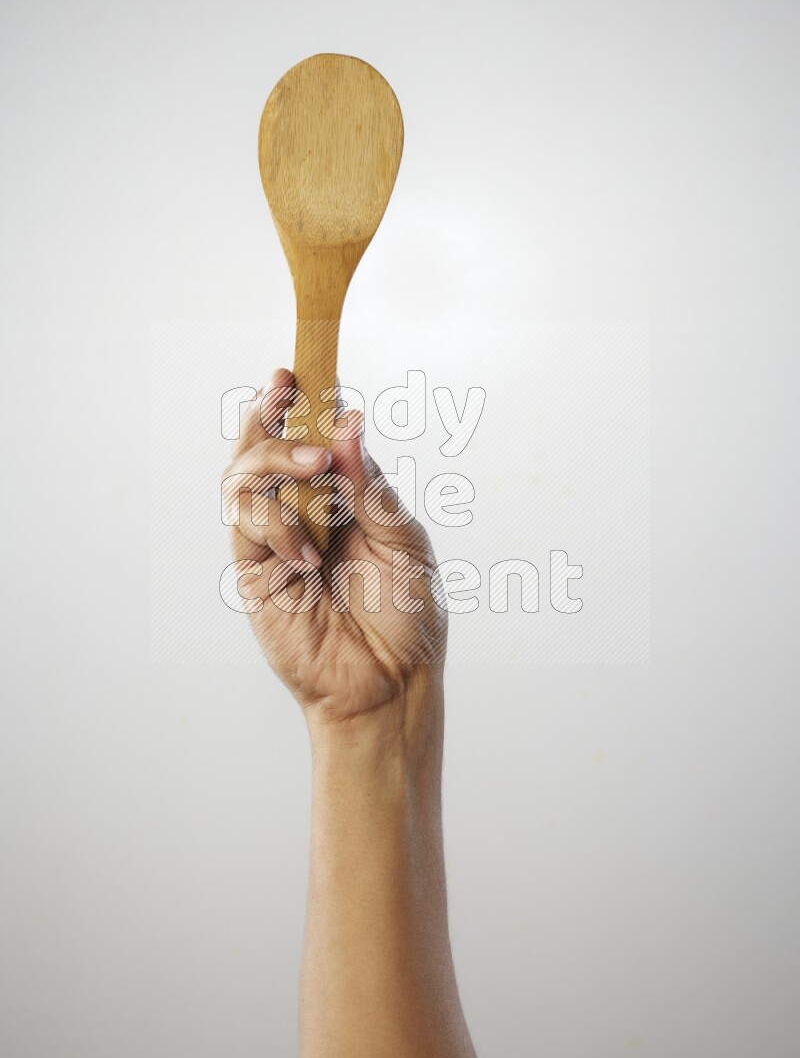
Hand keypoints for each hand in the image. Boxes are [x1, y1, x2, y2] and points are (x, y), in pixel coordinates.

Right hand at [224, 369, 446, 723]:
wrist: (394, 684)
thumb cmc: (406, 615)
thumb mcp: (402, 539)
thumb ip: (368, 486)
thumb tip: (346, 422)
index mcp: (338, 499)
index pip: (305, 440)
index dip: (293, 405)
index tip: (293, 373)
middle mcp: (299, 514)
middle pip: (260, 450)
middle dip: (268, 416)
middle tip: (288, 398)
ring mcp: (273, 544)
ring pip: (241, 480)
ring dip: (274, 461)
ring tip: (314, 469)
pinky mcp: (254, 575)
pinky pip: (245, 529)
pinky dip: (275, 524)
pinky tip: (309, 549)